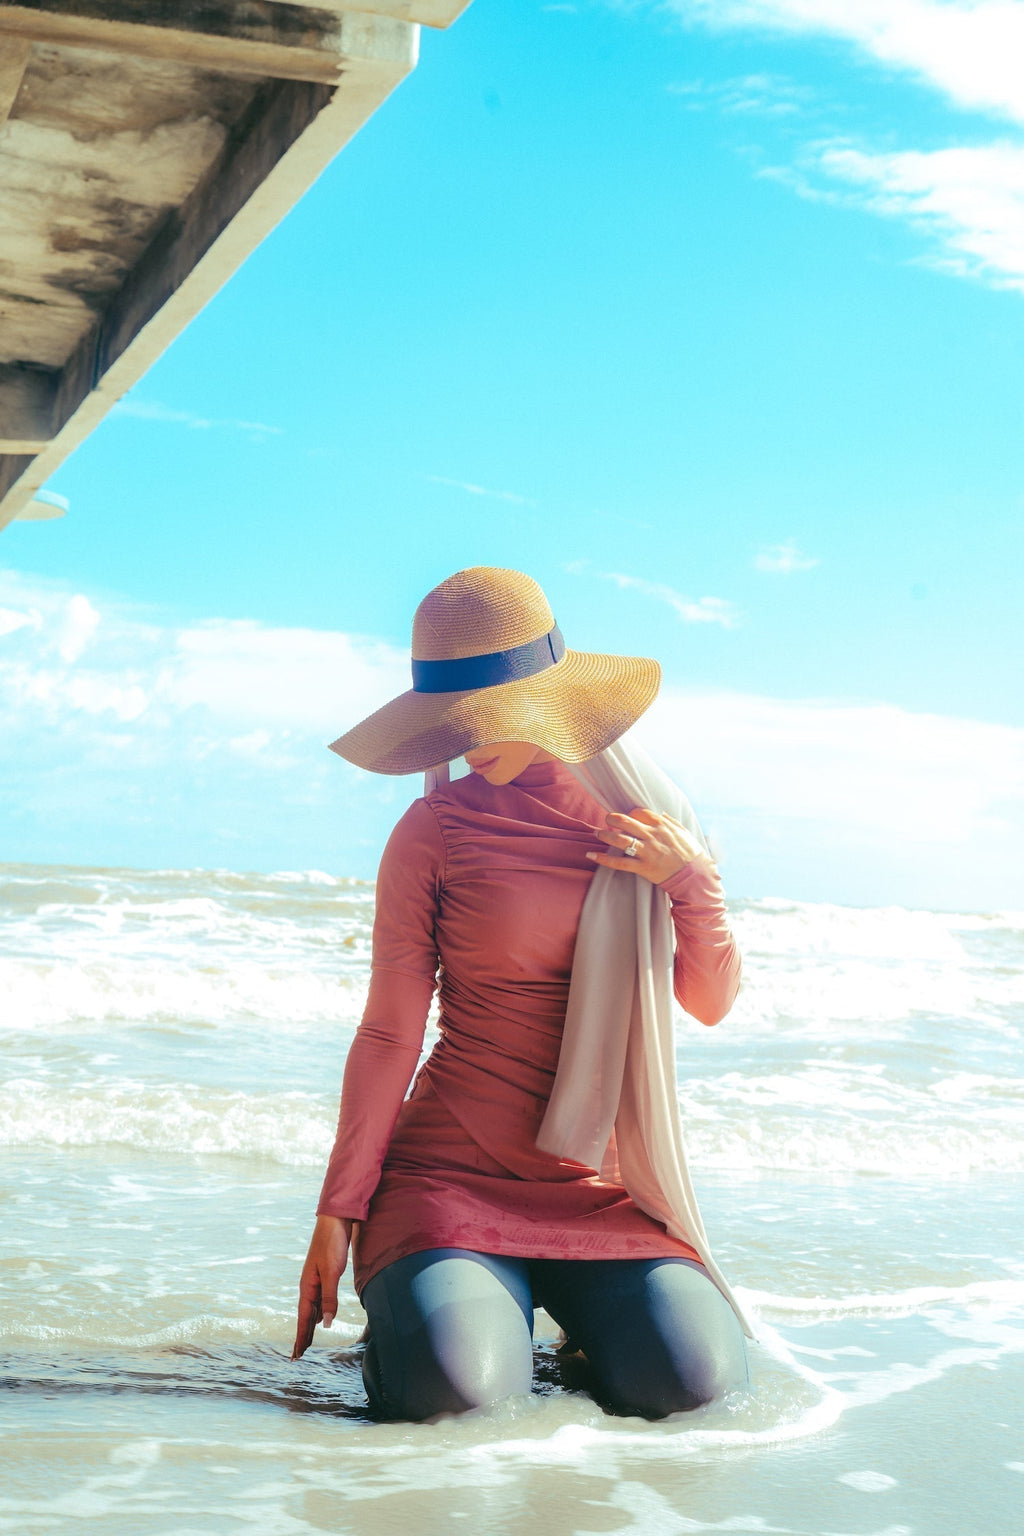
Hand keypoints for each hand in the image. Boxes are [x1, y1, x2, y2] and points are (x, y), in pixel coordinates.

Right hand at [291, 1214, 352, 1359]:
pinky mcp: (324, 1275)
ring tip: (305, 1342)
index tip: (296, 1355)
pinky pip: (318, 1300)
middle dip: (301, 1336)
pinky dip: (317, 1313)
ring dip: (308, 1326)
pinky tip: (320, 1318)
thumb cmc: (332, 1245)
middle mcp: (309, 1286)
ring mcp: (316, 1281)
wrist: (336, 1221)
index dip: (300, 1337)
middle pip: (304, 1317)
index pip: (303, 1318)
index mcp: (307, 1287)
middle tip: (297, 1356)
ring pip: (311, 1309)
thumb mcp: (333, 1273)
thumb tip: (326, 1324)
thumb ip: (329, 1298)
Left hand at [586, 807, 708, 884]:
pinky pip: (619, 863)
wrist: (696, 877)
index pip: (639, 812)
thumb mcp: (684, 833)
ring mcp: (647, 852)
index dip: (630, 814)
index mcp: (662, 826)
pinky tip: (591, 855)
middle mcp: (652, 836)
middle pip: (625, 821)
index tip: (628, 819)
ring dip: (605, 835)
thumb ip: (672, 822)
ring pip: (620, 840)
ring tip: (597, 834)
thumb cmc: (692, 855)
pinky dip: (603, 859)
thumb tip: (661, 814)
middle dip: (612, 818)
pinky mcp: (643, 867)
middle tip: (607, 819)